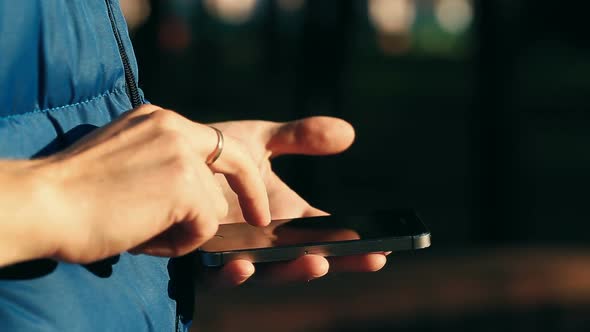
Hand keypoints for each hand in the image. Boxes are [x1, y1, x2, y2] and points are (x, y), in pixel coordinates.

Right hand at [39, 105, 269, 263]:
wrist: (45, 204)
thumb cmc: (74, 195)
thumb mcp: (123, 159)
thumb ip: (158, 162)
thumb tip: (190, 189)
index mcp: (157, 120)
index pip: (213, 140)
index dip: (237, 169)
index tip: (247, 193)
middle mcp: (173, 127)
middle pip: (234, 161)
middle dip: (251, 192)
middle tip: (259, 216)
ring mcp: (181, 154)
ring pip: (212, 206)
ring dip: (183, 229)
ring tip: (140, 230)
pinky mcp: (185, 184)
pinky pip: (204, 227)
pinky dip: (178, 243)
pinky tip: (143, 237)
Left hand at [199, 117, 387, 287]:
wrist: (168, 157)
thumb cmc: (219, 152)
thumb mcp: (263, 139)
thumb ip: (302, 137)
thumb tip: (349, 133)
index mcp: (285, 217)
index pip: (327, 234)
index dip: (355, 242)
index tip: (385, 245)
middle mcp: (265, 239)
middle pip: (308, 258)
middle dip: (341, 261)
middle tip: (371, 258)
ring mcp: (237, 251)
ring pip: (270, 272)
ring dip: (293, 271)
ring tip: (317, 262)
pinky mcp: (204, 259)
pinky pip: (220, 275)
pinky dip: (235, 273)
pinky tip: (244, 263)